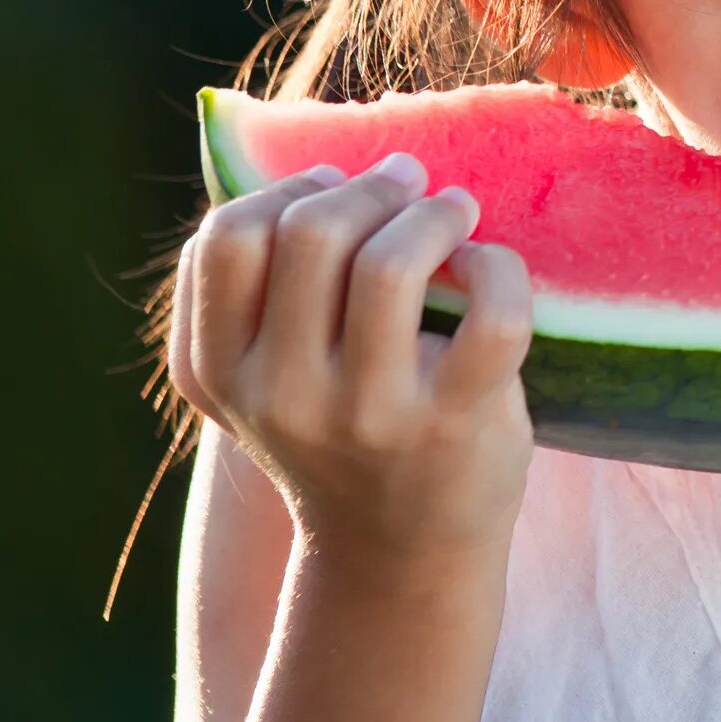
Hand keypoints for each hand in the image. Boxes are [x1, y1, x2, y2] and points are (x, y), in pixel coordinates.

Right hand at [166, 153, 536, 572]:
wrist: (398, 553)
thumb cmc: (339, 432)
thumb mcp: (265, 376)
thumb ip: (260, 290)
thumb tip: (320, 168)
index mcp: (222, 373)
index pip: (226, 240)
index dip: (286, 188)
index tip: (332, 186)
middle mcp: (284, 396)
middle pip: (310, 233)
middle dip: (370, 186)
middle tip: (407, 182)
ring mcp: (369, 414)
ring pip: (391, 263)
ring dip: (434, 213)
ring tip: (454, 210)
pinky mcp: (455, 424)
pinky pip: (491, 310)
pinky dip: (498, 265)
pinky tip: (490, 268)